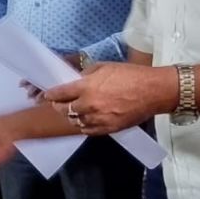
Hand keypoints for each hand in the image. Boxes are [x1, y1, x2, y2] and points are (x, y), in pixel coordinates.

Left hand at [42, 62, 175, 134]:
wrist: (153, 91)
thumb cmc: (130, 75)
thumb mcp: (104, 67)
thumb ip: (86, 76)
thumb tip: (77, 81)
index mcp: (87, 87)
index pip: (60, 94)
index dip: (50, 95)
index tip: (46, 95)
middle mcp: (89, 105)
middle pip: (64, 110)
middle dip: (58, 106)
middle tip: (58, 103)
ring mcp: (98, 119)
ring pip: (75, 122)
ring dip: (71, 116)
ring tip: (72, 112)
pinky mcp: (108, 129)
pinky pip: (88, 130)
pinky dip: (83, 126)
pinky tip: (84, 121)